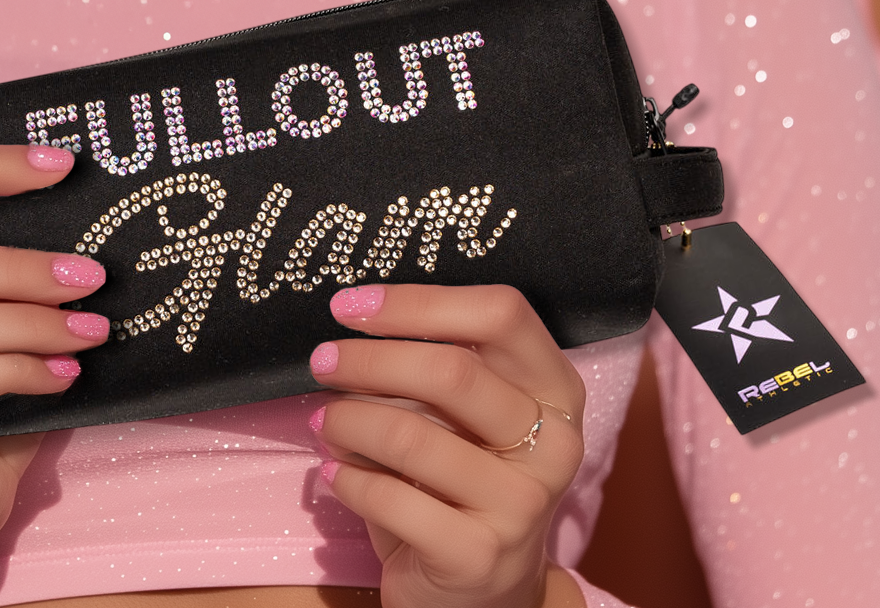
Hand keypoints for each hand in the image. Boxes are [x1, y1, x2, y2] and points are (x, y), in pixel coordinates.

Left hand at [309, 282, 586, 607]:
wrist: (481, 589)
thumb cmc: (464, 475)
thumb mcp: (471, 413)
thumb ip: (439, 362)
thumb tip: (356, 316)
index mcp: (556, 390)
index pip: (501, 315)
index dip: (421, 302)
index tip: (354, 304)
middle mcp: (553, 445)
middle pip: (453, 372)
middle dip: (371, 360)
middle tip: (323, 361)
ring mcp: (521, 505)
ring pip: (412, 436)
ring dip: (349, 421)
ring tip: (323, 420)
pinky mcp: (478, 556)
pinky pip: (391, 500)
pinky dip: (349, 479)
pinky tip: (335, 472)